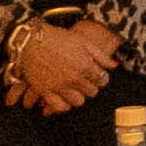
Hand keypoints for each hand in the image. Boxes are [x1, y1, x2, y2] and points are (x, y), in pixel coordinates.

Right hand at [2, 19, 116, 113]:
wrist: (31, 41)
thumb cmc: (58, 38)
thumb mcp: (82, 41)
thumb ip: (99, 55)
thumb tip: (113, 66)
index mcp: (85, 65)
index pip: (102, 80)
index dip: (100, 77)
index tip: (95, 75)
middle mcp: (74, 78)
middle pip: (92, 92)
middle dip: (90, 86)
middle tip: (83, 80)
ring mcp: (60, 86)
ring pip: (78, 102)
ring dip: (78, 96)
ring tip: (73, 88)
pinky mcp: (46, 91)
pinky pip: (60, 106)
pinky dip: (63, 104)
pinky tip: (63, 96)